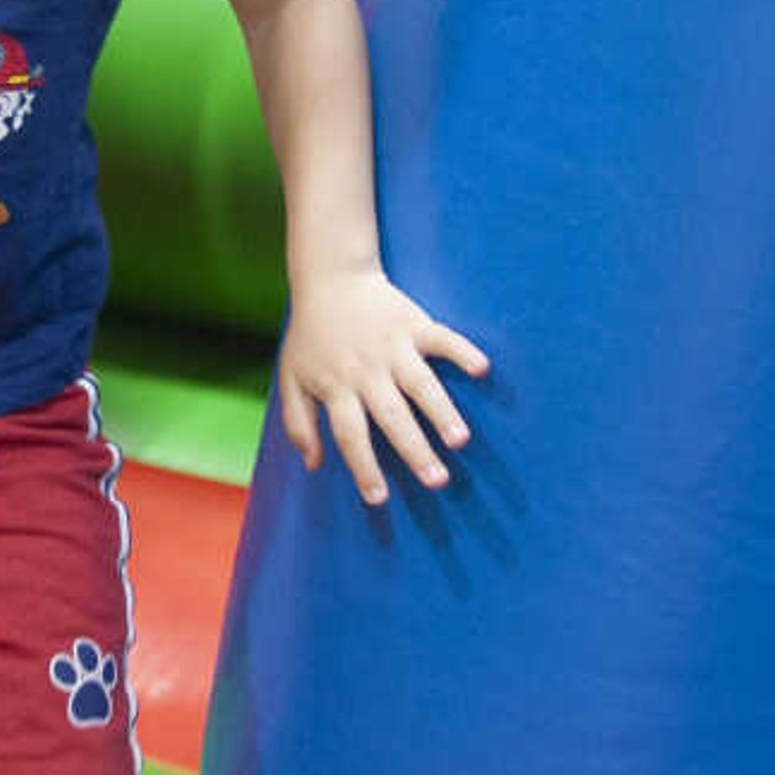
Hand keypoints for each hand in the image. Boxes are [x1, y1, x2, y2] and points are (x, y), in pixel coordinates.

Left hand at [277, 268, 490, 506]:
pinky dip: (462, 351)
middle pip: (392, 417)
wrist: (329, 276)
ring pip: (420, 383)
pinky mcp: (414, 324)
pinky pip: (442, 338)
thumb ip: (298, 422)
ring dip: (441, 411)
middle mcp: (367, 371)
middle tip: (437, 481)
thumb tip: (312, 464)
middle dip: (414, 450)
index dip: (363, 467)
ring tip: (460, 440)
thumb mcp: (292, 377)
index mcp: (337, 387)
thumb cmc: (311, 334)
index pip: (350, 435)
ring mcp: (392, 347)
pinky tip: (482, 368)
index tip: (379, 498)